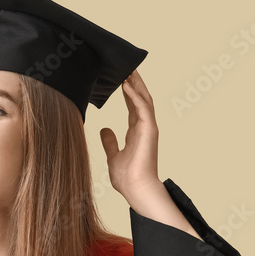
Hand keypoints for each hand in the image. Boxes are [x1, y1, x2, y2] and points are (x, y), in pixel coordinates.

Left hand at [99, 69, 161, 205]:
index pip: (133, 106)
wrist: (135, 189)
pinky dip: (135, 96)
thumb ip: (110, 141)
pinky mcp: (150, 130)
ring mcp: (148, 127)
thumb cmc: (127, 177)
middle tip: (127, 66)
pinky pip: (143, 108)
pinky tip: (126, 85)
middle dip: (134, 82)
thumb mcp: (113, 155)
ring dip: (137, 84)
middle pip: (140, 98)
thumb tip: (104, 129)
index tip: (121, 79)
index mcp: (137, 131)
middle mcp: (144, 127)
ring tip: (129, 69)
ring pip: (144, 99)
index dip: (127, 93)